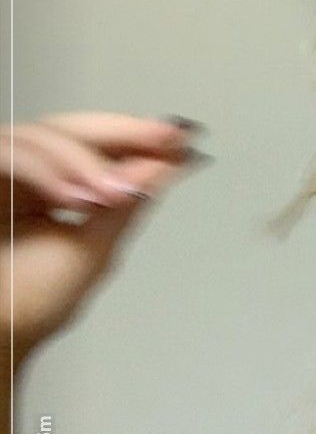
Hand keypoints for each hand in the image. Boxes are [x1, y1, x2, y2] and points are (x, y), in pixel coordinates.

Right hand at [0, 112, 207, 361]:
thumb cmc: (28, 305)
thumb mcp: (94, 249)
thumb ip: (127, 204)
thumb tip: (166, 167)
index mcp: (52, 190)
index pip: (95, 147)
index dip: (135, 135)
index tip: (179, 135)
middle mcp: (23, 178)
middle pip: (69, 128)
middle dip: (121, 133)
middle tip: (163, 140)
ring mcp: (0, 177)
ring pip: (38, 134)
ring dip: (81, 161)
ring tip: (111, 194)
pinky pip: (5, 153)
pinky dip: (41, 170)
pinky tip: (74, 197)